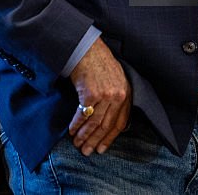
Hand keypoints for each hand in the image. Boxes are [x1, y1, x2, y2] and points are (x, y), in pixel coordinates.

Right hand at [67, 38, 131, 155]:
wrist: (86, 47)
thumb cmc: (98, 61)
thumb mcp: (115, 78)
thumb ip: (115, 97)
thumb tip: (108, 119)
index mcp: (126, 93)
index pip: (120, 123)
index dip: (110, 138)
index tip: (102, 148)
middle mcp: (118, 95)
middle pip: (106, 125)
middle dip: (95, 140)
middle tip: (87, 151)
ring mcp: (105, 95)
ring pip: (94, 122)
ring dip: (84, 135)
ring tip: (77, 143)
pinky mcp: (91, 93)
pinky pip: (83, 114)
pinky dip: (76, 124)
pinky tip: (72, 130)